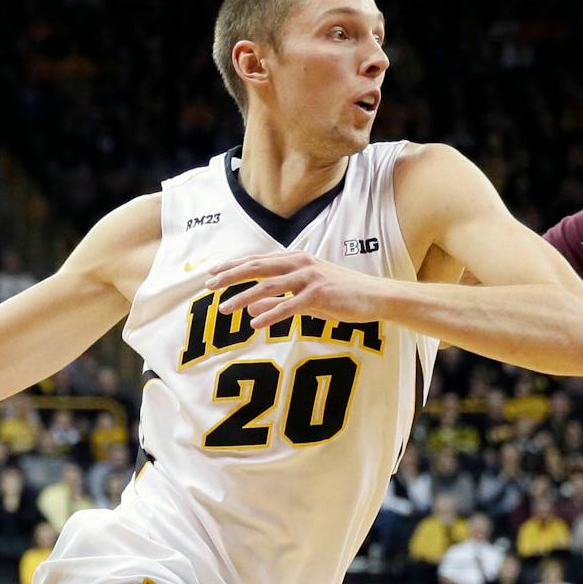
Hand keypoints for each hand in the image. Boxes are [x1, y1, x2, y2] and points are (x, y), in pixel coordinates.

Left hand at [204, 251, 388, 328]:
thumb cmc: (340, 296)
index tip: (211, 274)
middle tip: (208, 286)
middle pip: (256, 268)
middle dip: (230, 277)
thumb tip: (249, 305)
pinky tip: (255, 324)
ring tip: (224, 309)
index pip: (257, 260)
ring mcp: (309, 278)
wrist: (374, 297)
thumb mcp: (305, 296)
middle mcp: (300, 263)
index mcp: (295, 259)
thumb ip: (277, 299)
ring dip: (243, 298)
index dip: (232, 266)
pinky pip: (289, 306)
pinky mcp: (319, 295)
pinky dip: (271, 315)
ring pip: (268, 287)